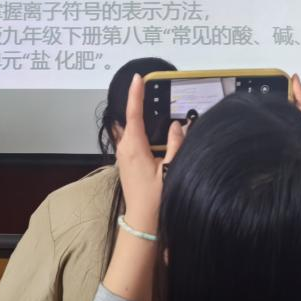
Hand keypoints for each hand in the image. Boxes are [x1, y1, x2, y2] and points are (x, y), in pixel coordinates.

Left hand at [113, 73, 184, 232]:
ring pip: (130, 129)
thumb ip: (175, 145)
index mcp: (134, 147)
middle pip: (130, 119)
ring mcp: (123, 156)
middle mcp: (124, 148)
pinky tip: (153, 132)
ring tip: (153, 106)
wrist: (143, 222)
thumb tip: (176, 125)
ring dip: (139, 117)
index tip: (138, 78)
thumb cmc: (156, 198)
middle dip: (138, 103)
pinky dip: (140, 130)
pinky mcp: (126, 162)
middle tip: (150, 88)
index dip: (136, 94)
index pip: (133, 114)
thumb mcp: (170, 170)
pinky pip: (131, 139)